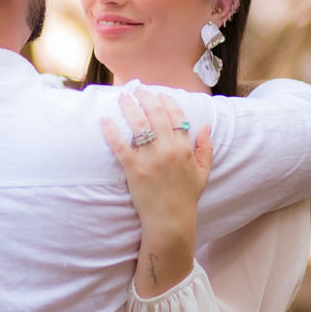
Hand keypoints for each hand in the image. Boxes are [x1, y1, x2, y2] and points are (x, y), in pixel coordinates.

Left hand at [101, 89, 212, 296]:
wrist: (171, 222)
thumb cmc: (186, 198)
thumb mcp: (203, 173)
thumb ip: (206, 148)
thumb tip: (205, 126)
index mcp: (185, 149)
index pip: (176, 116)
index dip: (166, 101)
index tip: (158, 93)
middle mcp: (169, 150)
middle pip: (156, 114)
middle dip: (145, 97)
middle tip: (136, 89)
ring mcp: (151, 160)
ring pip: (138, 125)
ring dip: (129, 107)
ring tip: (122, 97)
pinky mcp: (134, 170)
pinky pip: (120, 147)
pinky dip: (111, 132)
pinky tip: (104, 120)